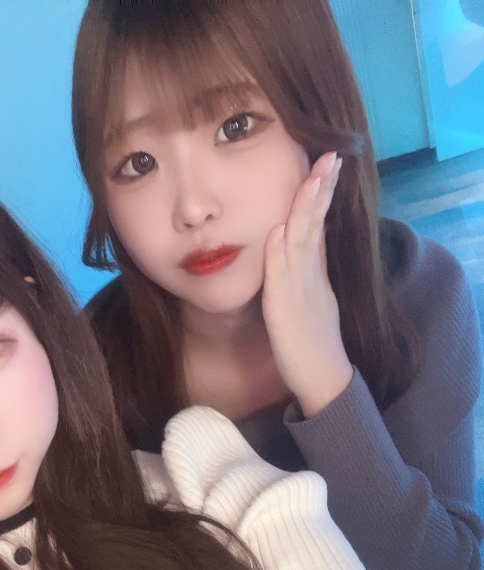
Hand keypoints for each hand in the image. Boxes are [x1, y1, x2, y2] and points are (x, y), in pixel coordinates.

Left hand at [262, 152, 351, 418]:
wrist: (322, 376)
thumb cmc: (312, 341)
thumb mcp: (314, 298)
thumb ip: (310, 269)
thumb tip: (306, 238)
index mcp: (314, 271)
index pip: (318, 223)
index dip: (321, 193)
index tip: (328, 162)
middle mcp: (308, 275)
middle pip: (314, 224)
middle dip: (320, 188)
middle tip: (330, 155)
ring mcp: (297, 290)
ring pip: (301, 242)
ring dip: (304, 208)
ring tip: (312, 176)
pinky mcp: (284, 310)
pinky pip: (280, 277)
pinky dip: (279, 252)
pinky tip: (277, 229)